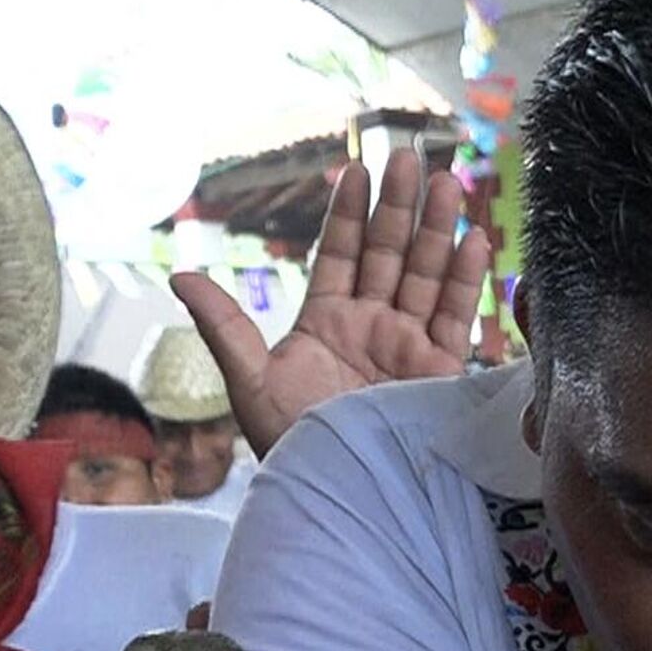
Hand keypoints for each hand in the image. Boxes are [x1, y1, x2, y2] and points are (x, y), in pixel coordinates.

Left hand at [171, 149, 492, 457]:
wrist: (342, 492)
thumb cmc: (292, 444)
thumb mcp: (249, 381)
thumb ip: (224, 325)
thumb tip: (179, 276)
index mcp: (326, 324)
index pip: (341, 256)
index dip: (348, 215)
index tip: (355, 172)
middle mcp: (372, 328)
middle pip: (390, 255)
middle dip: (401, 207)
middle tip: (412, 158)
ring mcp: (409, 347)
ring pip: (426, 276)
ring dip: (437, 230)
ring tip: (448, 183)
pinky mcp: (442, 371)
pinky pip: (456, 317)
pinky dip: (464, 280)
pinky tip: (472, 240)